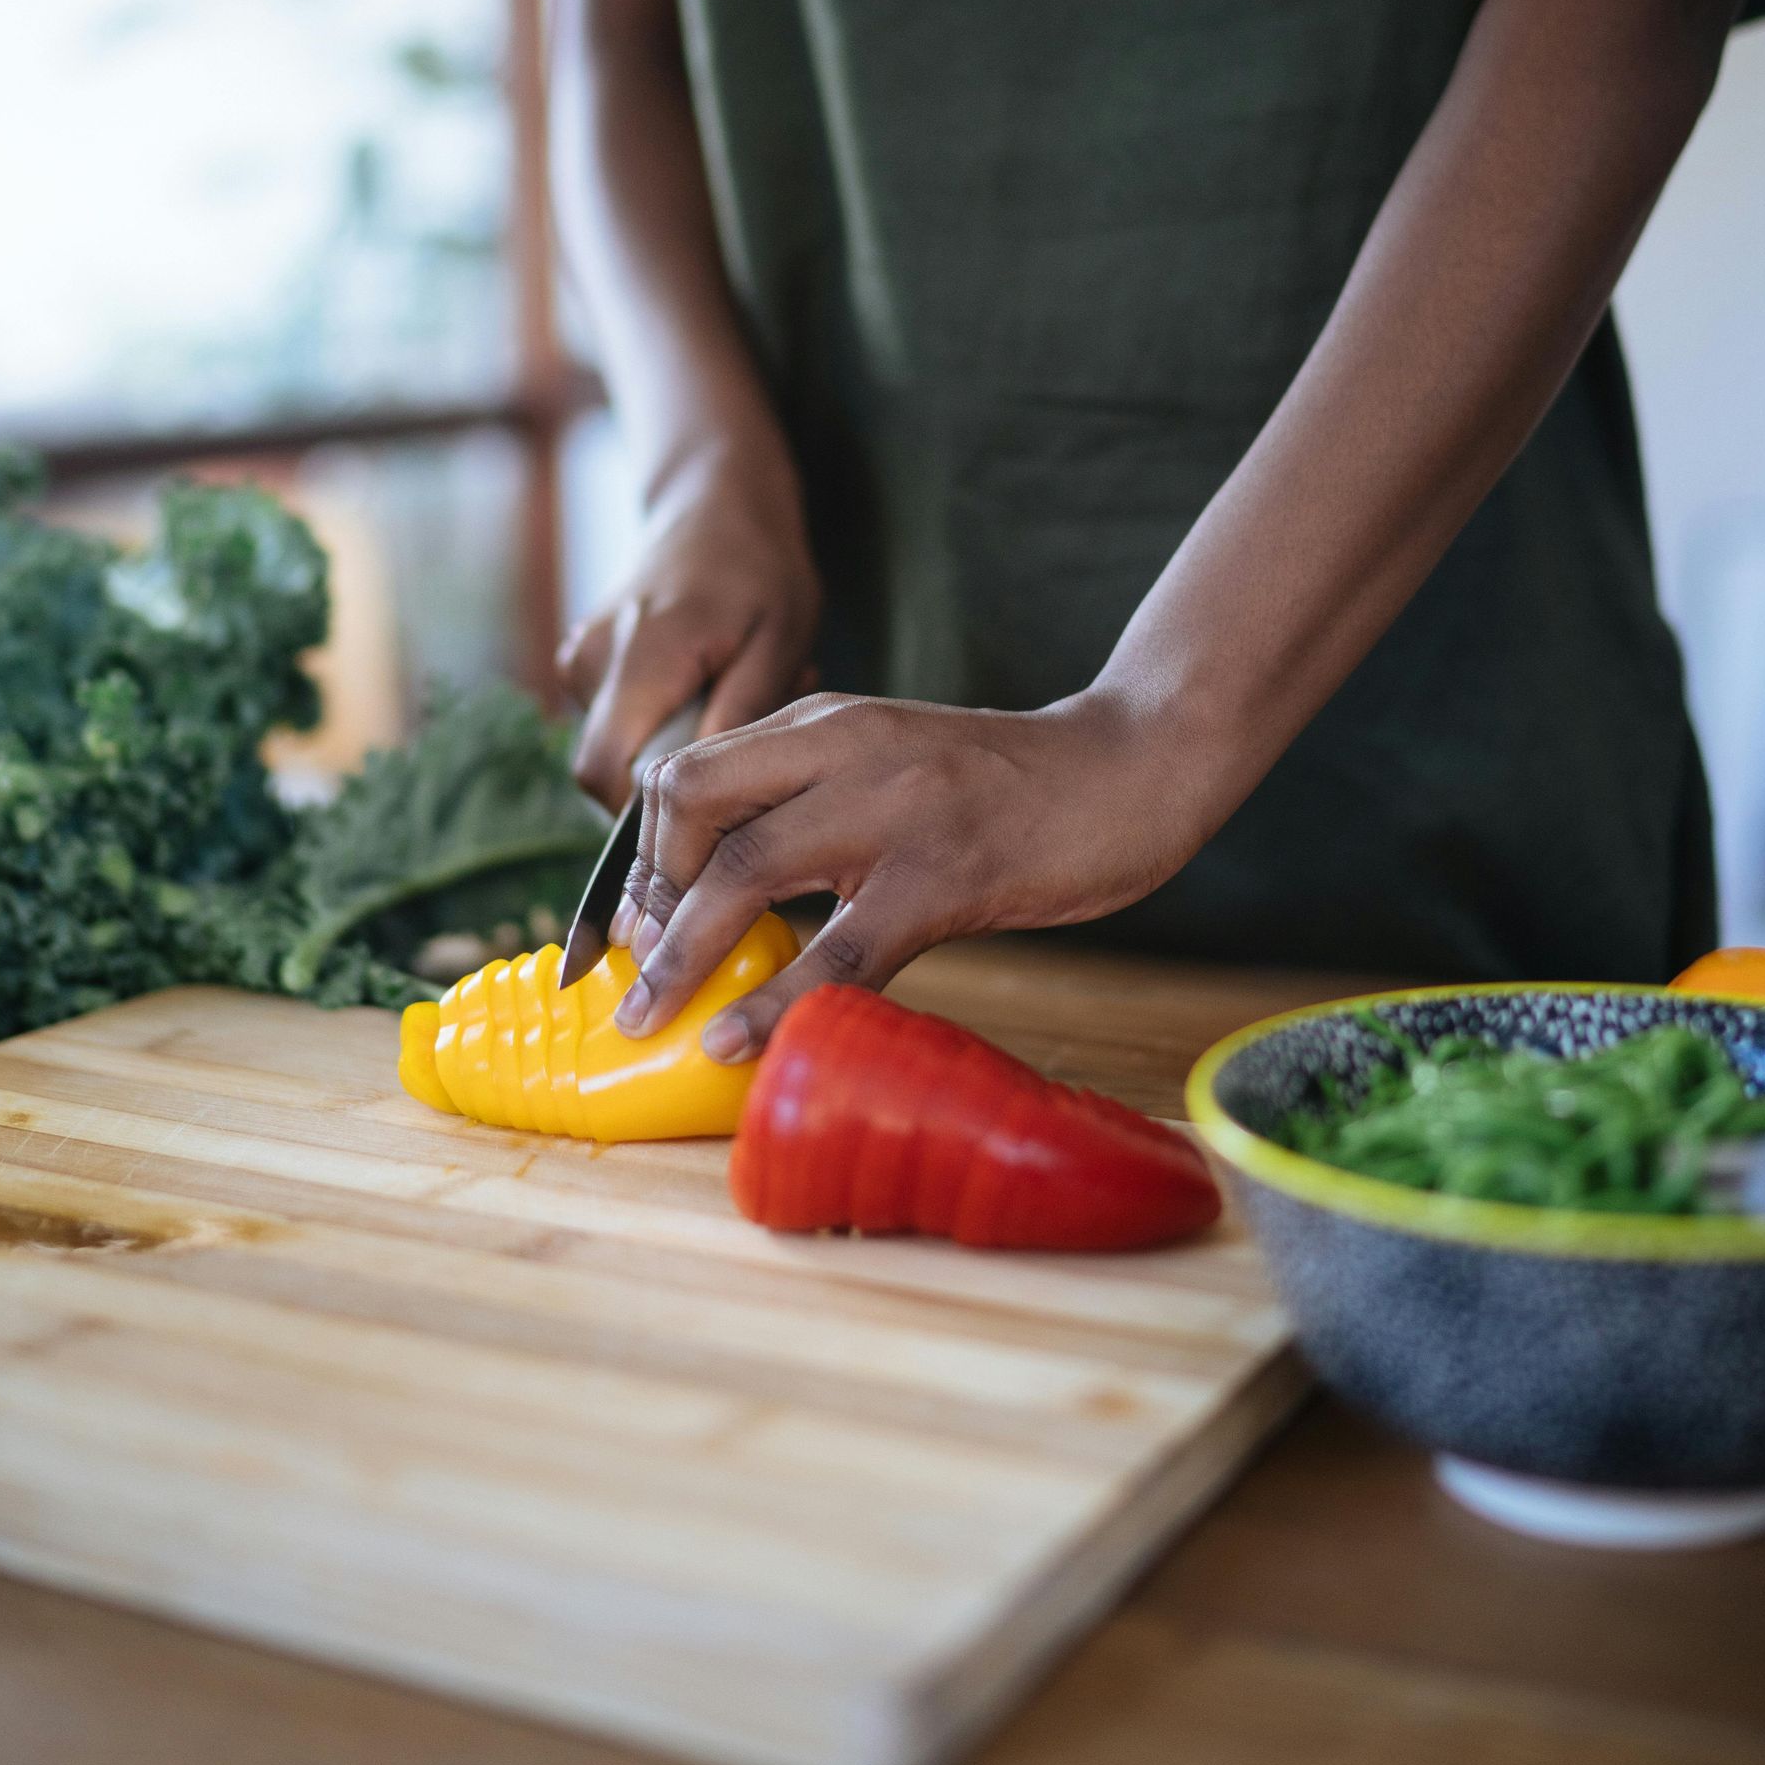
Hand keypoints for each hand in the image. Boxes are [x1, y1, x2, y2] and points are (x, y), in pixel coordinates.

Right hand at [558, 448, 823, 807]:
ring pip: (617, 748)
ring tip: (732, 691)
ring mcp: (578, 659)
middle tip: (742, 730)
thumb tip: (704, 792)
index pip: (606, 775)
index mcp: (641, 655)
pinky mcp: (580, 663)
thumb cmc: (758, 568)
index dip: (650, 812)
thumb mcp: (779, 639)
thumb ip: (738, 714)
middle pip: (607, 771)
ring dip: (676, 742)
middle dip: (674, 776)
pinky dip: (663, 718)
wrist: (713, 502)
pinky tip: (707, 681)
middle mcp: (591, 660)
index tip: (716, 801)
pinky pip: (617, 722)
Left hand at [608, 688, 1217, 1060]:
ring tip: (652, 1020)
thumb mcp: (890, 763)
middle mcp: (843, 747)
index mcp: (823, 722)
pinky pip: (840, 948)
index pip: (685, 772)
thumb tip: (726, 891)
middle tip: (641, 975)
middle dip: (646, 899)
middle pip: (689, 806)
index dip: (641, 854)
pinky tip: (739, 1042)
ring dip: (682, 955)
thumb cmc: (1005, 785)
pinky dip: (777, 1002)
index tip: (635, 924)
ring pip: (745, 871)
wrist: (1129, 767)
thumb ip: (814, 800)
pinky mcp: (946, 874)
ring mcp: (893, 808)